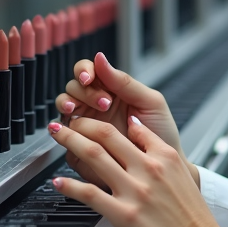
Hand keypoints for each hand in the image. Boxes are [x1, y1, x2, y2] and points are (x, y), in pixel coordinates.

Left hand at [47, 116, 227, 226]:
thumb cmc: (193, 220)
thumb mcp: (182, 175)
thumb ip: (159, 151)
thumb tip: (137, 129)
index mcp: (165, 157)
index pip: (130, 128)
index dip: (108, 120)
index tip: (92, 119)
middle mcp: (150, 169)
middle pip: (107, 134)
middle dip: (81, 123)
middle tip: (68, 120)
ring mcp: (136, 192)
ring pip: (94, 155)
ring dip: (70, 141)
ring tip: (57, 136)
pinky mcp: (124, 215)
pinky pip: (89, 194)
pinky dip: (69, 185)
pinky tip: (58, 182)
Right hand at [55, 53, 196, 188]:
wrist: (164, 168)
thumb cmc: (161, 132)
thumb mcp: (149, 102)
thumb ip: (124, 81)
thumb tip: (100, 57)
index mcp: (112, 89)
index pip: (89, 71)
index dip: (85, 71)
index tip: (90, 78)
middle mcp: (96, 105)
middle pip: (73, 87)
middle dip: (82, 91)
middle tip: (102, 102)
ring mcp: (86, 124)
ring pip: (64, 106)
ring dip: (67, 104)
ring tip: (77, 111)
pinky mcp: (80, 145)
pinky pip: (64, 134)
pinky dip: (65, 128)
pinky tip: (75, 128)